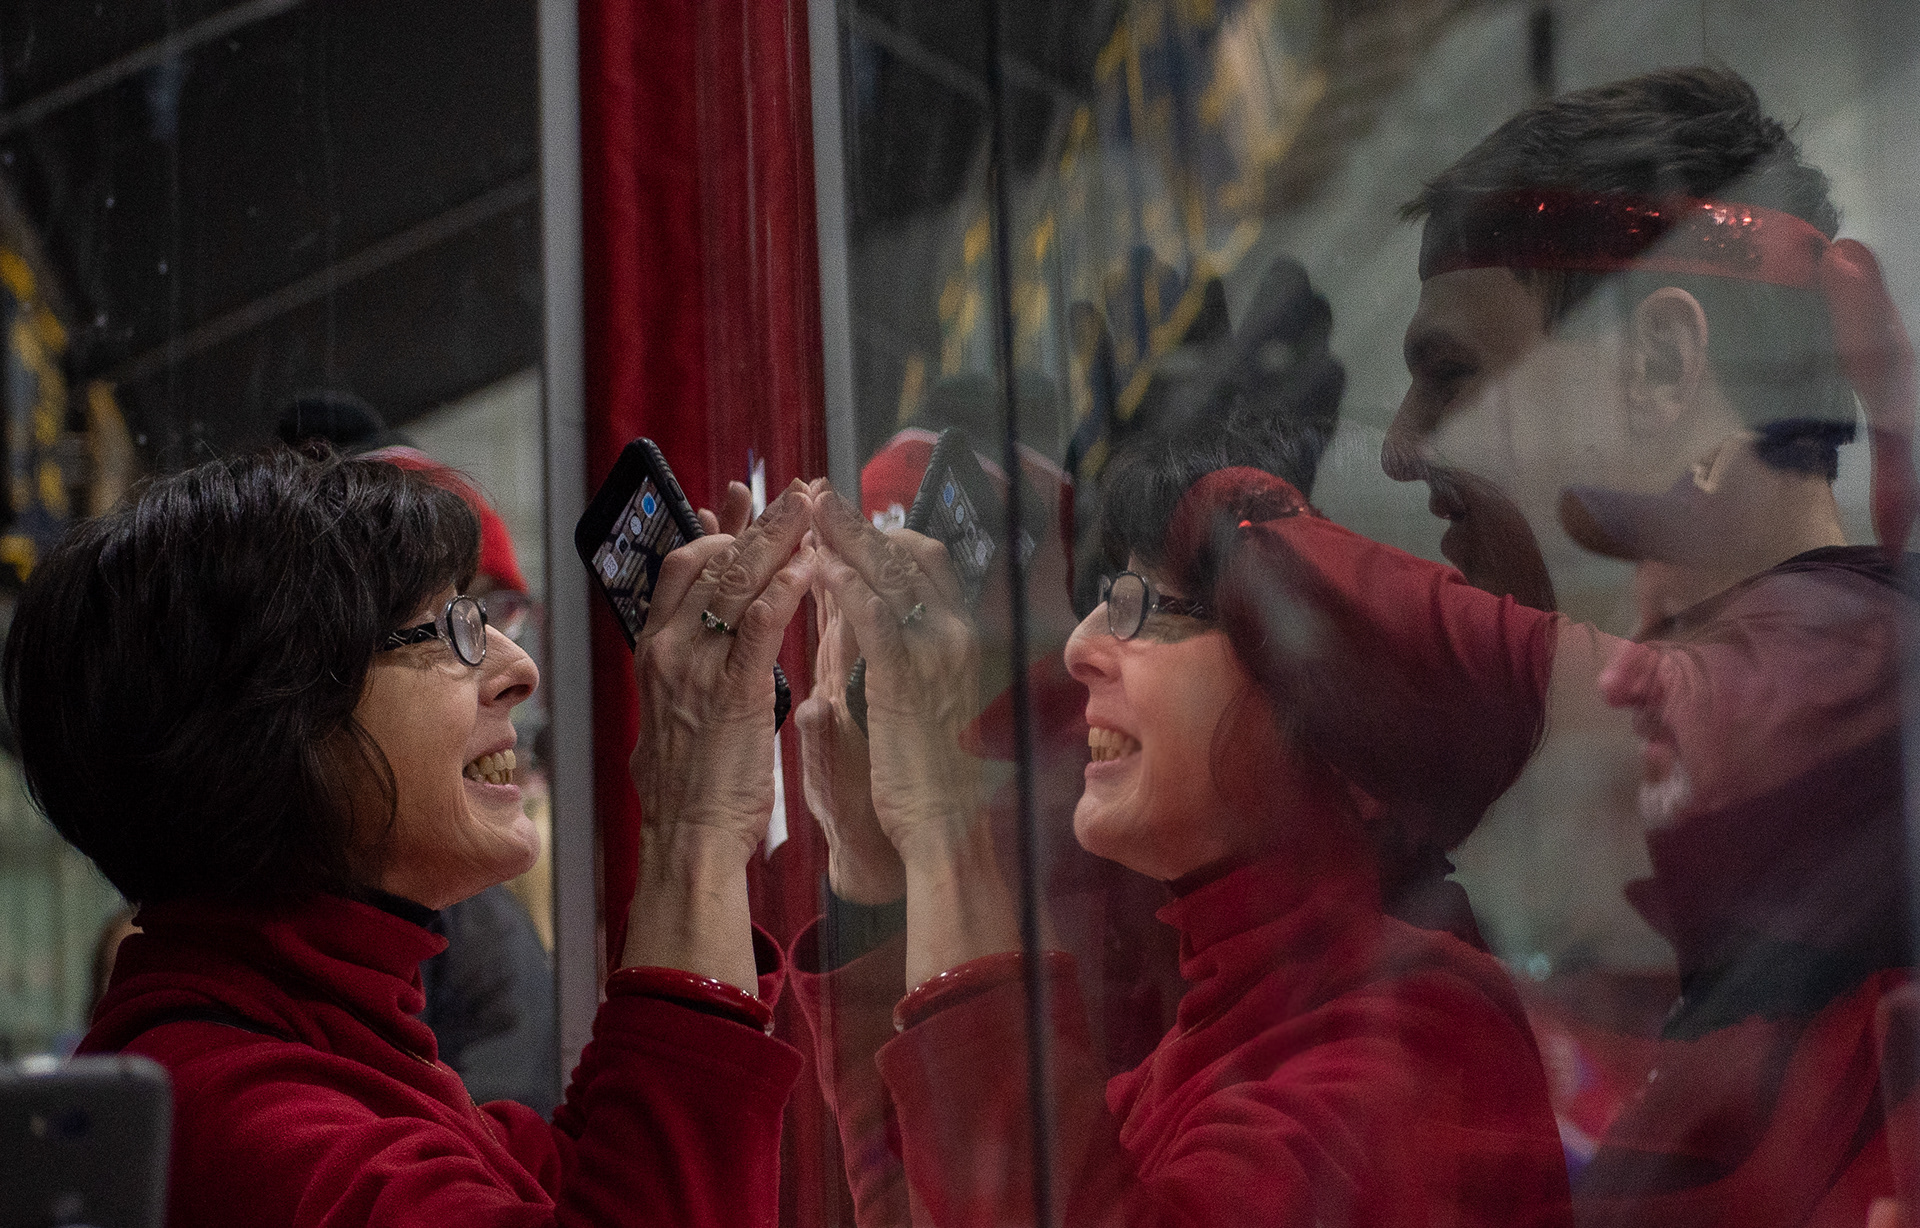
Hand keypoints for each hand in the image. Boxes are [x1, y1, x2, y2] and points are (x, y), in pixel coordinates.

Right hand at [622, 481, 812, 987]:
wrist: (687, 843)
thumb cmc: (691, 786)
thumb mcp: (673, 712)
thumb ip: (685, 668)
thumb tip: (699, 641)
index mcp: (654, 652)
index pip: (680, 566)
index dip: (715, 529)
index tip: (743, 503)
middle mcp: (669, 651)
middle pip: (709, 559)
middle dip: (756, 522)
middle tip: (794, 492)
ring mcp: (697, 670)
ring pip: (734, 581)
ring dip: (779, 540)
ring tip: (814, 511)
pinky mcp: (733, 694)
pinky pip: (759, 625)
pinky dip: (786, 589)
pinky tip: (812, 567)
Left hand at [811, 487, 1017, 987]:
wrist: (939, 833)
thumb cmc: (913, 775)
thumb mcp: (886, 695)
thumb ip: (862, 649)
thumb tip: (834, 604)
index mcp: (949, 640)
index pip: (919, 564)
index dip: (877, 533)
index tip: (837, 513)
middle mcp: (951, 639)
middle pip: (909, 556)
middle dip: (861, 523)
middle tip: (817, 493)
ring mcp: (935, 658)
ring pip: (894, 578)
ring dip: (850, 540)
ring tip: (810, 510)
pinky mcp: (909, 684)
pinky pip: (877, 622)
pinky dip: (847, 590)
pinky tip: (816, 568)